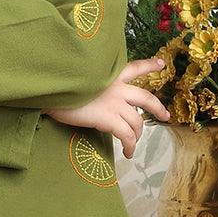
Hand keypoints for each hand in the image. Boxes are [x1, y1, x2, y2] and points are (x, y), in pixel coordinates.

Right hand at [45, 58, 169, 159]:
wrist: (52, 91)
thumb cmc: (60, 87)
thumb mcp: (82, 80)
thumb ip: (96, 87)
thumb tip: (99, 102)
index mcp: (110, 75)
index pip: (134, 67)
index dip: (149, 65)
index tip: (161, 64)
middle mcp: (116, 87)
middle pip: (146, 98)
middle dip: (158, 108)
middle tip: (165, 116)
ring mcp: (114, 103)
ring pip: (137, 122)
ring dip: (137, 135)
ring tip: (132, 144)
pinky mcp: (109, 118)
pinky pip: (127, 136)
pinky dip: (130, 146)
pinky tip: (127, 152)